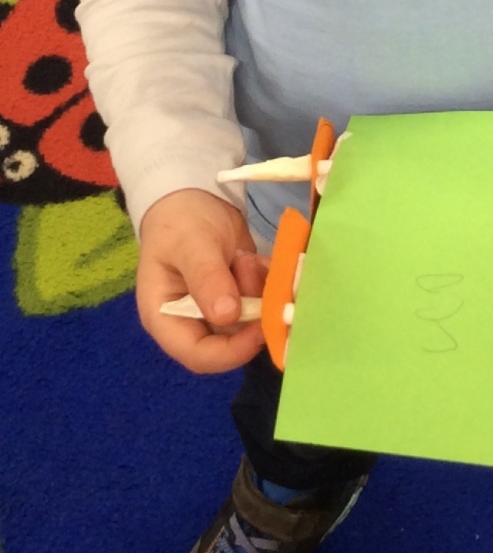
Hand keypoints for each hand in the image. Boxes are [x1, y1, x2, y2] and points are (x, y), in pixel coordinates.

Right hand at [137, 188, 267, 372]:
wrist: (194, 197)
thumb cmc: (179, 222)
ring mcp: (217, 312)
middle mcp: (191, 323)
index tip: (259, 329)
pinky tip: (257, 259)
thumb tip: (227, 316)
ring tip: (246, 258)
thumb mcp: (191, 245)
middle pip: (229, 344)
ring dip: (259, 294)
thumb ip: (207, 278)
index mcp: (165, 318)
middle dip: (250, 316)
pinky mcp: (239, 299)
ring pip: (250, 323)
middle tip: (253, 272)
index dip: (230, 352)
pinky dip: (267, 285)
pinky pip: (262, 304)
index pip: (197, 355)